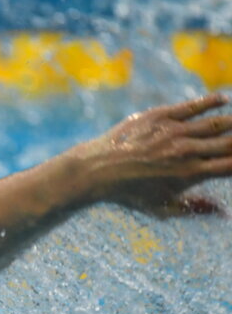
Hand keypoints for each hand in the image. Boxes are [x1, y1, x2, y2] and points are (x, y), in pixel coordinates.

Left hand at [82, 93, 231, 216]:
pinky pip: (192, 106)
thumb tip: (225, 213)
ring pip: (216, 123)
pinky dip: (212, 101)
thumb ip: (196, 208)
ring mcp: (173, 131)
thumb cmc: (129, 193)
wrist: (95, 171)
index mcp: (189, 174)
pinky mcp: (159, 116)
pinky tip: (224, 100)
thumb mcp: (162, 208)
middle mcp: (185, 151)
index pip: (230, 165)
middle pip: (229, 143)